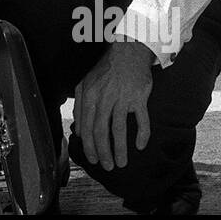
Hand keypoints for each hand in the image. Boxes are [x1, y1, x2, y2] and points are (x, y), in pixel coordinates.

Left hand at [73, 40, 152, 171]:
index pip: (86, 127)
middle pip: (100, 131)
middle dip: (102, 152)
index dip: (89, 146)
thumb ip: (79, 106)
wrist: (128, 53)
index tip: (92, 159)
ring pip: (118, 129)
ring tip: (121, 163)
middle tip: (107, 166)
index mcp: (89, 95)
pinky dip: (142, 134)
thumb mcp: (85, 83)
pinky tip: (140, 146)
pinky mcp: (139, 98)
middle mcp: (104, 98)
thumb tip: (79, 131)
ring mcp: (122, 98)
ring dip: (119, 149)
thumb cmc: (105, 70)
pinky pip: (141, 120)